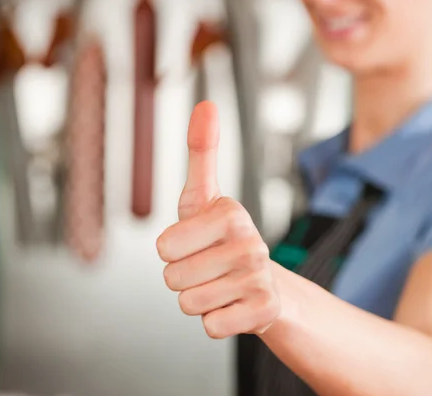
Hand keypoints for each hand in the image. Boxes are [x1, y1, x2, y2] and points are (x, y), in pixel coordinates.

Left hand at [156, 101, 280, 338]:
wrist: (268, 285)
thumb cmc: (225, 240)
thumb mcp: (206, 197)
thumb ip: (202, 152)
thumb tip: (206, 105)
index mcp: (230, 213)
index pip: (163, 247)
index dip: (173, 251)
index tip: (197, 244)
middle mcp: (250, 243)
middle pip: (173, 278)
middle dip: (184, 278)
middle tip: (209, 268)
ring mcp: (259, 278)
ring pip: (189, 304)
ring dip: (200, 299)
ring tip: (222, 285)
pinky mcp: (265, 310)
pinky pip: (211, 326)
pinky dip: (216, 320)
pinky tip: (235, 305)